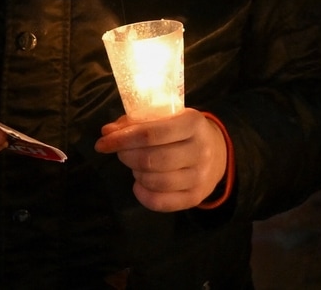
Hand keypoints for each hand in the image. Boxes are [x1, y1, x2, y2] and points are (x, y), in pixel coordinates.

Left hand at [94, 109, 227, 211]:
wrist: (218, 152)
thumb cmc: (184, 131)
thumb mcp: (167, 117)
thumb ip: (137, 122)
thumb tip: (108, 132)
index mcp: (193, 123)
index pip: (150, 134)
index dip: (121, 139)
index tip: (102, 142)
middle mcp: (200, 150)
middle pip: (151, 159)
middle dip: (127, 156)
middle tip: (121, 153)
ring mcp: (200, 176)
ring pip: (155, 181)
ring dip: (136, 173)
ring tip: (136, 165)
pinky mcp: (196, 197)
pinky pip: (160, 202)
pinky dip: (142, 194)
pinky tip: (139, 184)